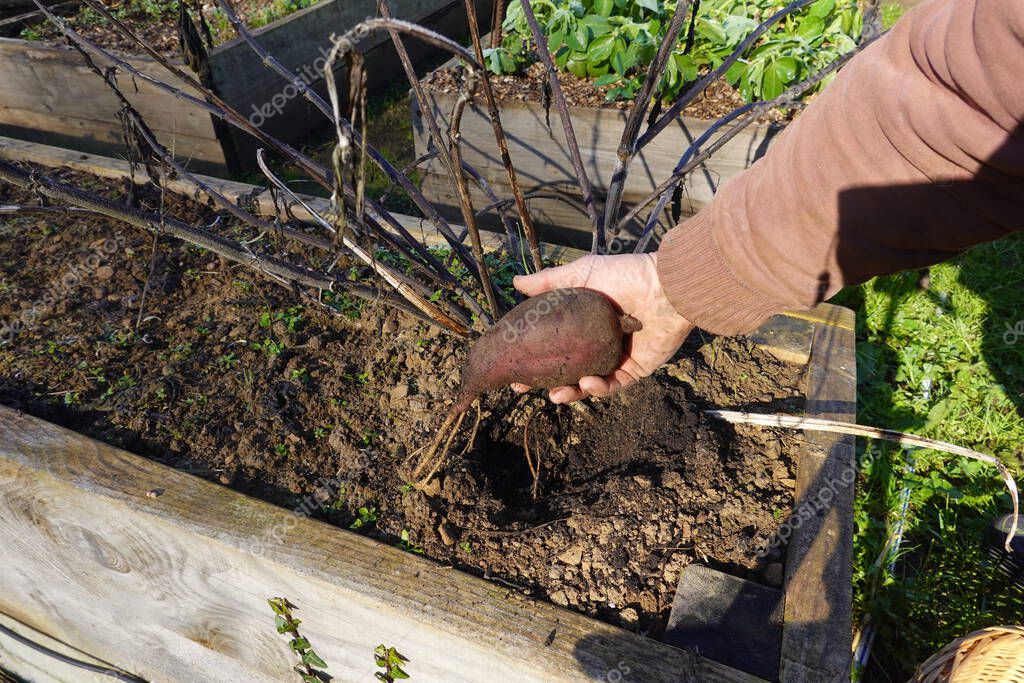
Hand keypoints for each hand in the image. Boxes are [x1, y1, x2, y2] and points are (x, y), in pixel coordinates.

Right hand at [511, 253, 692, 402]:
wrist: (666, 286)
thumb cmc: (626, 275)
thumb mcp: (583, 274)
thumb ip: (549, 281)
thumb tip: (516, 284)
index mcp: (584, 324)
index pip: (555, 345)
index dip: (533, 356)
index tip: (512, 366)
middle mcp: (598, 343)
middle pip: (567, 368)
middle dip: (547, 381)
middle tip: (523, 387)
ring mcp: (616, 357)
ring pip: (588, 383)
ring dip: (571, 392)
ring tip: (557, 394)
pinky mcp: (635, 369)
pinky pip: (613, 385)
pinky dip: (599, 388)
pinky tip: (586, 384)